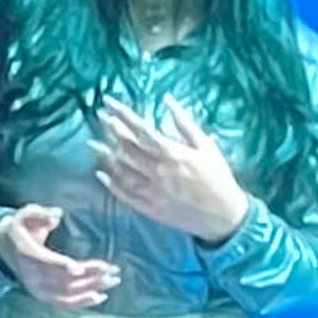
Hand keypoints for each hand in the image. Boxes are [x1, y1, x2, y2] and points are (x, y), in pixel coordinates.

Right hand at [0, 201, 117, 312]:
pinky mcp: (43, 296)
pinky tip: (100, 297)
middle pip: (62, 279)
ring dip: (91, 289)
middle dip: (89, 276)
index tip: (80, 268)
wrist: (6, 248)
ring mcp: (37, 289)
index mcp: (27, 253)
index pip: (45, 262)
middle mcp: (31, 275)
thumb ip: (40, 213)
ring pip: (66, 293)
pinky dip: (82, 302)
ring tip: (113, 280)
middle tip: (112, 270)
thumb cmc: (22, 227)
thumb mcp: (26, 214)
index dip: (62, 266)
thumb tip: (57, 215)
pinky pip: (64, 304)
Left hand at [91, 92, 250, 244]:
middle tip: (99, 118)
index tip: (108, 103)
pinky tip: (101, 174)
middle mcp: (158, 172)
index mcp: (173, 154)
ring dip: (106, 156)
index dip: (122, 114)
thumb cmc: (218, 178)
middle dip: (111, 130)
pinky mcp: (151, 209)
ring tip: (93, 143)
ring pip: (122, 171)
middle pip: (127, 148)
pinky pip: (126, 195)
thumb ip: (185, 124)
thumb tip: (168, 101)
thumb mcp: (206, 146)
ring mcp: (152, 192)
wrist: (224, 217)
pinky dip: (112, 184)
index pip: (140, 129)